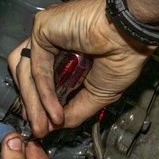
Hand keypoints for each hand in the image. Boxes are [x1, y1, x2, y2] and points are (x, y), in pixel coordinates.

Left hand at [8, 0, 154, 137]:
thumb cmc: (125, 56)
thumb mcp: (98, 95)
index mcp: (66, 54)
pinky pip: (36, 66)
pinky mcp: (42, 28)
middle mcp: (53, 43)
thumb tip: (55, 127)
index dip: (38, 104)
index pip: (40, 80)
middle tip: (39, 129)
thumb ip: (74, 111)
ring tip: (44, 125)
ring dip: (34, 103)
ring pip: (26, 73)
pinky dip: (44, 92)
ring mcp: (46, 35)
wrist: (131, 36)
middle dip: (32, 107)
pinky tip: (54, 110)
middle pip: (28, 77)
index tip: (42, 126)